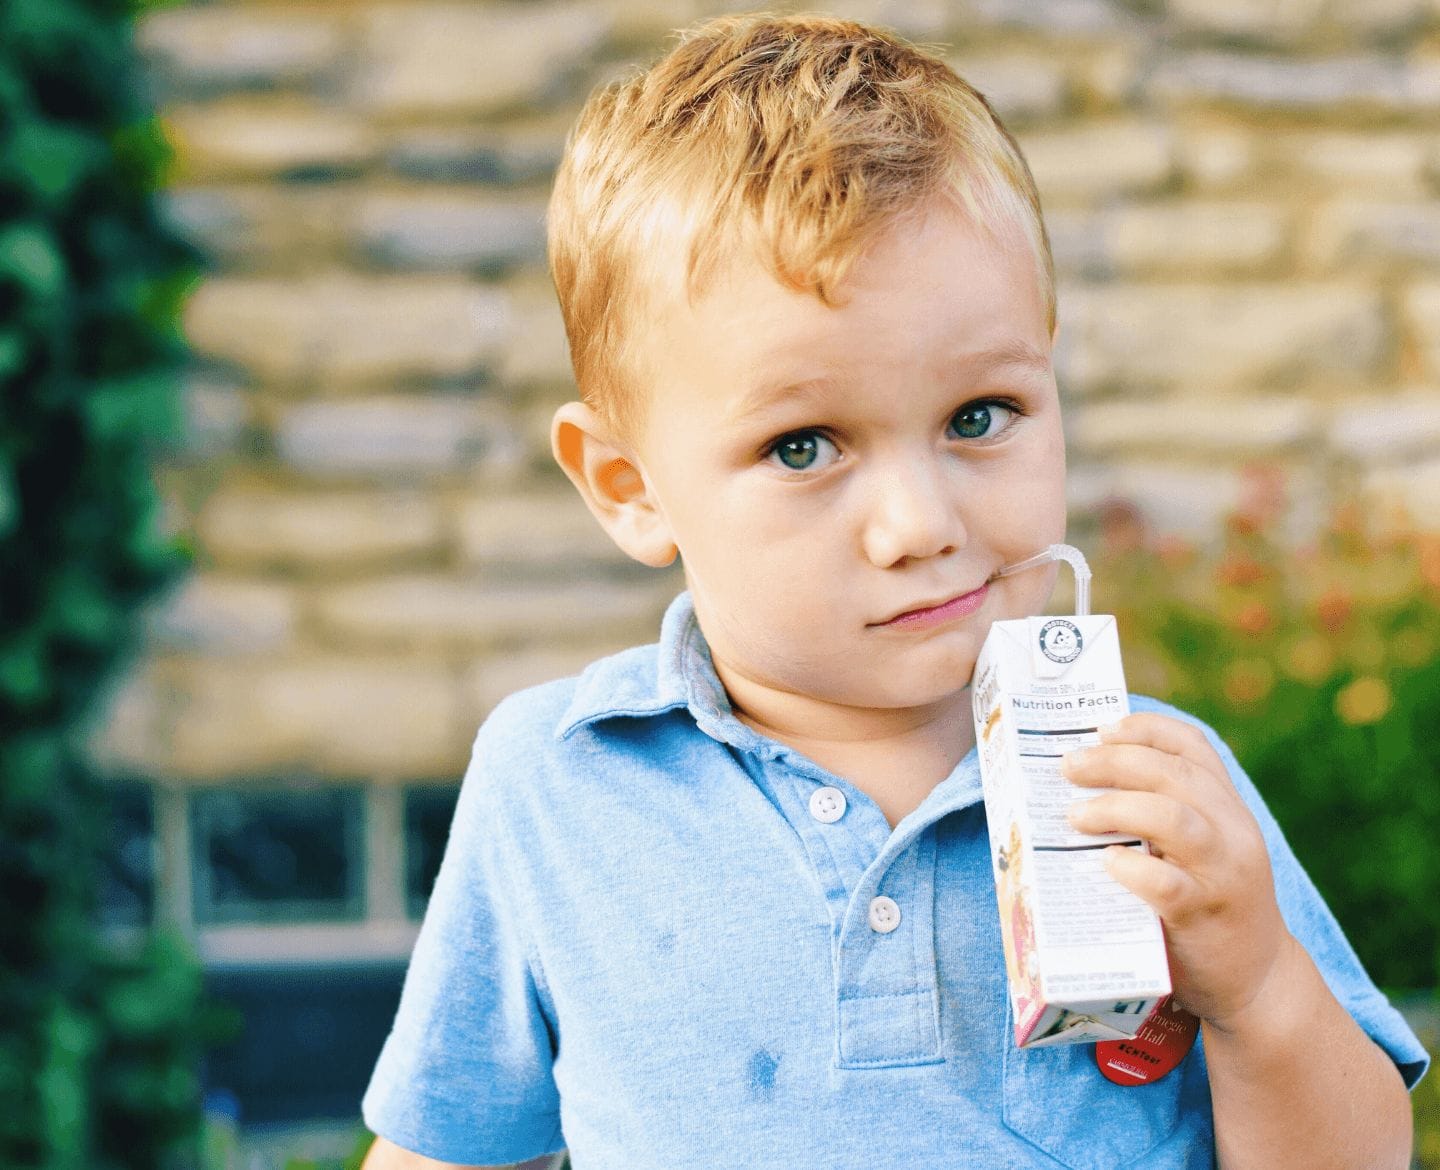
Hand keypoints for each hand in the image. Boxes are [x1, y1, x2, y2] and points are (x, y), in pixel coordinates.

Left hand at [1061, 713, 1298, 1030]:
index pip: (1192, 746)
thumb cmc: (1207, 905)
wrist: (1258, 981)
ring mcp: (1222, 874)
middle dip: (1113, 761)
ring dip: (1116, 808)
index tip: (1101, 729)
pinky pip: (1167, 884)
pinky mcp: (1203, 916)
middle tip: (1068, 766)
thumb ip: (1162, 817)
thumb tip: (1080, 784)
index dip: (1144, 729)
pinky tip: (1104, 864)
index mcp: (1227, 808)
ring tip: (1075, 815)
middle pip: (1173, 773)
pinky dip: (1131, 868)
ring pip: (1173, 819)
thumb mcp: (1201, 850)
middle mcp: (1232, 832)